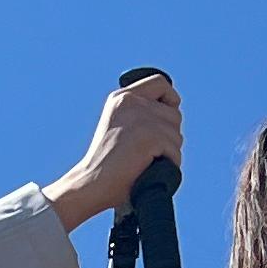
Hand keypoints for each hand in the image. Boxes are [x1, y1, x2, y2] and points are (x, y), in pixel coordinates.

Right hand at [47, 72, 185, 231]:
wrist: (90, 183)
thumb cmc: (106, 164)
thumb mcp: (118, 126)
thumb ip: (140, 114)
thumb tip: (172, 112)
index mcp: (121, 97)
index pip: (160, 83)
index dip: (170, 100)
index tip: (165, 119)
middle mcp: (132, 102)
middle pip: (174, 114)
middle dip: (168, 135)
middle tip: (147, 152)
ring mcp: (142, 118)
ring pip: (176, 135)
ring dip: (167, 153)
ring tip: (143, 162)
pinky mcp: (150, 136)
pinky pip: (175, 152)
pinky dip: (167, 166)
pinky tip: (147, 170)